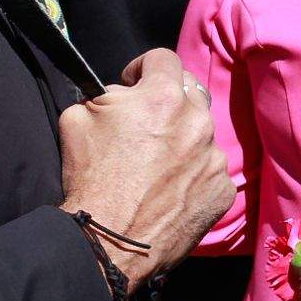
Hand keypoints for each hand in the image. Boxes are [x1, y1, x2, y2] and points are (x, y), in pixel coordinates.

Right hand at [58, 48, 234, 283]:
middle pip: (190, 92)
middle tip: (147, 122)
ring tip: (158, 162)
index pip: (163, 58)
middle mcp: (197, 121)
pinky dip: (194, 173)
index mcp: (163, 97)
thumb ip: (104, 96)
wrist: (108, 242)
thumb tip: (122, 96)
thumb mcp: (78, 118)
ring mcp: (214, 157)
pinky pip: (210, 169)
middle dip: (168, 100)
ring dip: (183, 138)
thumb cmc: (90, 179)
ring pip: (202, 132)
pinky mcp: (222, 190)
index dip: (143, 68)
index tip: (132, 84)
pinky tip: (170, 189)